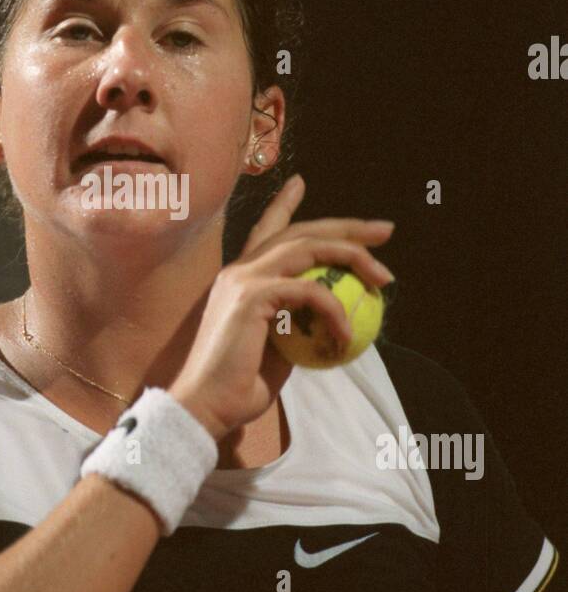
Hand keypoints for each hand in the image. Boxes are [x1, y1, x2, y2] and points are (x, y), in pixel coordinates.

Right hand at [168, 175, 394, 441]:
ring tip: (383, 277)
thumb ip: (296, 325)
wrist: (206, 407)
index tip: (300, 183)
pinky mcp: (251, 297)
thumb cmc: (239, 387)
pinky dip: (335, 311)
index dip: (284, 204)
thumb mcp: (278, 350)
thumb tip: (330, 321)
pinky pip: (309, 292)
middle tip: (384, 230)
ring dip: (352, 258)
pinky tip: (347, 334)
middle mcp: (239, 270)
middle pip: (300, 231)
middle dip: (346, 226)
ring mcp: (243, 279)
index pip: (265, 230)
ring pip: (308, 248)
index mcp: (241, 278)